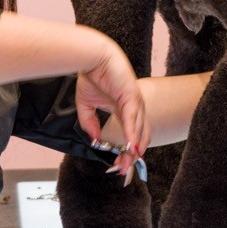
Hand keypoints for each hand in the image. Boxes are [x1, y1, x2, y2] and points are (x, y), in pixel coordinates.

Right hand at [76, 37, 147, 181]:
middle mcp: (135, 108)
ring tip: (126, 164)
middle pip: (141, 137)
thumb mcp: (86, 106)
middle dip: (133, 157)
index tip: (120, 168)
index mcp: (126, 110)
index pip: (133, 135)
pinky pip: (133, 119)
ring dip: (133, 150)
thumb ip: (90, 124)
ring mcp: (136, 102)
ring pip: (139, 131)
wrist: (92, 56)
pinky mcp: (132, 96)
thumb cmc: (92, 75)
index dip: (129, 153)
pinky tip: (130, 147)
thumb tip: (95, 141)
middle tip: (123, 171)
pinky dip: (131, 134)